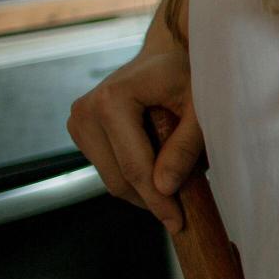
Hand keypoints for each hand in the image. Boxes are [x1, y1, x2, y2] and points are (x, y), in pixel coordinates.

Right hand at [66, 48, 203, 229]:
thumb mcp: (200, 107)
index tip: (178, 224)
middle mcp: (85, 111)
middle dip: (152, 199)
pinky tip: (159, 165)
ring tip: (178, 177)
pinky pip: (109, 168)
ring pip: (111, 179)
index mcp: (111, 101)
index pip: (134, 167)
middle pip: (118, 178)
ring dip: (144, 189)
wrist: (166, 55)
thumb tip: (165, 188)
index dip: (158, 201)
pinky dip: (135, 175)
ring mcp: (78, 121)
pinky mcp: (81, 131)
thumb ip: (185, 146)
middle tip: (185, 209)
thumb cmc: (188, 75)